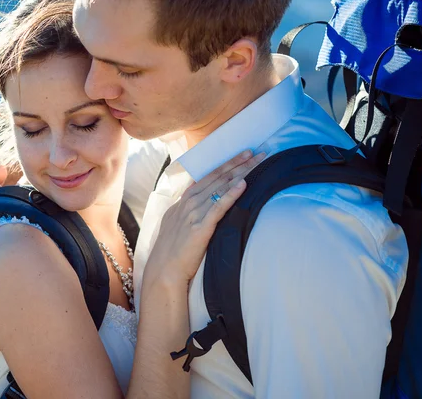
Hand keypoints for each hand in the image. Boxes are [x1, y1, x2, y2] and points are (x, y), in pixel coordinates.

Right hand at [145, 150, 265, 283]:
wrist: (164, 270)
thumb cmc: (171, 251)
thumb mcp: (175, 224)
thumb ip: (186, 209)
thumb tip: (195, 195)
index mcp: (183, 201)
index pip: (209, 176)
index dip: (227, 164)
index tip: (243, 155)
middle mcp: (188, 203)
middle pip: (217, 178)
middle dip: (239, 163)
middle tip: (257, 152)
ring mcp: (194, 214)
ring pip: (220, 187)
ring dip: (240, 173)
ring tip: (257, 162)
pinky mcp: (200, 227)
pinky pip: (218, 207)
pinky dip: (230, 194)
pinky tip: (243, 184)